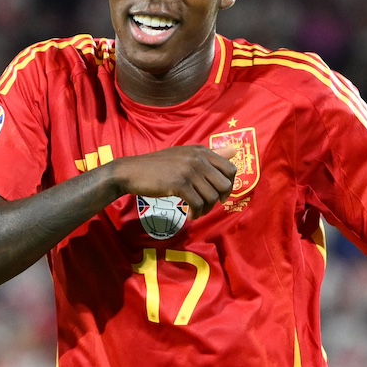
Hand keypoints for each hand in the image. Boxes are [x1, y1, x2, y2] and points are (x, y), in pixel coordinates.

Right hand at [107, 146, 236, 218]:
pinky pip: (197, 204)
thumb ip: (210, 155)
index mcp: (201, 151)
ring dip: (205, 209)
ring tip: (196, 212)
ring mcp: (189, 171)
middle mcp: (198, 159)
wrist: (132, 172)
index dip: (228, 185)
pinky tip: (189, 215)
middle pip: (224, 185)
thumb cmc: (158, 166)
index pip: (230, 169)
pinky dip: (196, 214)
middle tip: (207, 205)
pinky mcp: (179, 184)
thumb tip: (235, 150)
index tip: (218, 194)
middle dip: (219, 199)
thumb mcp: (185, 155)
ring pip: (211, 197)